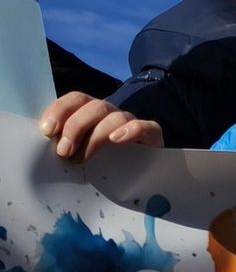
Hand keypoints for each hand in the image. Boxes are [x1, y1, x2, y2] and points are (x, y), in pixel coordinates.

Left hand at [39, 92, 163, 161]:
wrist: (143, 172)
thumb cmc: (105, 162)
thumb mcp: (80, 150)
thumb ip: (67, 143)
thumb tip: (47, 143)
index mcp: (91, 112)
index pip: (75, 99)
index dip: (59, 110)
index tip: (47, 131)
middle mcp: (111, 113)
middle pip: (94, 107)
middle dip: (74, 127)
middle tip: (64, 151)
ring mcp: (132, 122)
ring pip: (115, 117)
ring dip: (96, 137)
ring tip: (83, 158)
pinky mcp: (152, 134)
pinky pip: (145, 126)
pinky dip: (131, 130)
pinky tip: (117, 140)